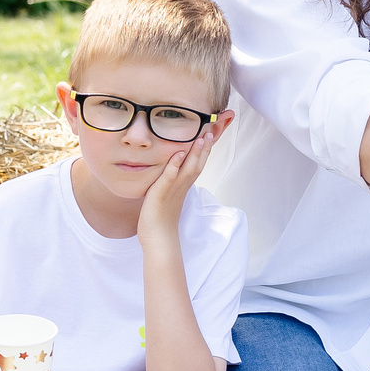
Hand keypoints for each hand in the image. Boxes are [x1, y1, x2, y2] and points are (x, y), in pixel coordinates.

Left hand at [137, 121, 219, 245]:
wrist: (158, 240)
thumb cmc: (161, 220)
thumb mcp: (168, 197)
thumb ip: (171, 183)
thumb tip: (172, 173)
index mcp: (183, 187)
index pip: (197, 165)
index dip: (204, 151)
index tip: (209, 135)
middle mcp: (181, 187)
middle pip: (197, 164)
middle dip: (204, 148)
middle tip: (211, 130)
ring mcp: (173, 191)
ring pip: (188, 169)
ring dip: (195, 153)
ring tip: (201, 137)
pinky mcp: (160, 195)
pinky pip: (168, 178)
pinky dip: (174, 166)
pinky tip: (178, 155)